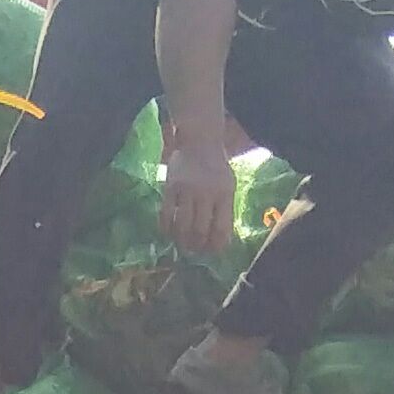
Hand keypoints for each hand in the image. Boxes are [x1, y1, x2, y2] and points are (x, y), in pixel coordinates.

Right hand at [158, 134, 235, 259]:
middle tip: (194, 251)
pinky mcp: (171, 187)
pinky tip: (167, 233)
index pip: (221, 229)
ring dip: (182, 241)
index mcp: (224, 195)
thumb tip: (222, 240)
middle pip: (201, 230)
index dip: (216, 246)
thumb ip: (225, 209)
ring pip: (183, 225)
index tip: (211, 253)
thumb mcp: (228, 185)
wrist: (199, 141)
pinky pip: (166, 214)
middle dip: (197, 246)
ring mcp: (187, 190)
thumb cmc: (215, 167)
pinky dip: (166, 228)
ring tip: (182, 245)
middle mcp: (206, 194)